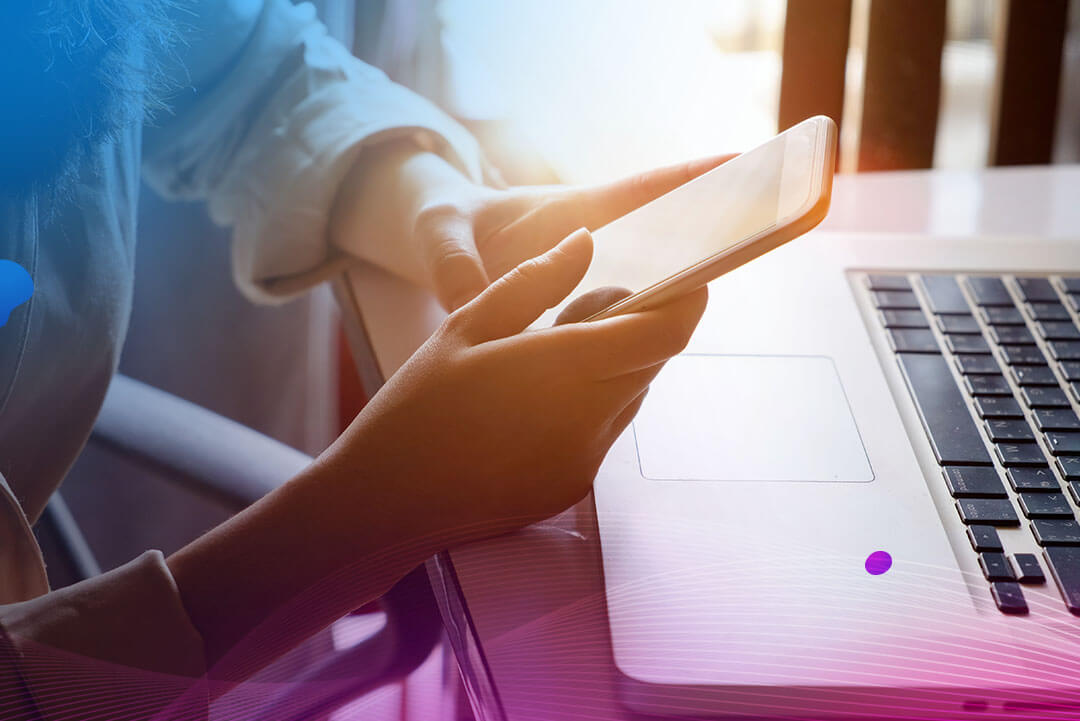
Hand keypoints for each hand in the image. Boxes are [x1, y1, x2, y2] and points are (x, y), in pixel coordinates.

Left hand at [330, 147, 731, 310]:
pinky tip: (657, 347)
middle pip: (675, 231)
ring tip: (724, 300)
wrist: (441, 242)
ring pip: (658, 277)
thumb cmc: (444, 224)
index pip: (647, 189)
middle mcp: (600, 237)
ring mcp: (599, 270)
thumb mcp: (437, 236)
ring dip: (689, 286)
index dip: (699, 177)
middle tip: (780, 220)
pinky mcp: (589, 300)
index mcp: (575, 211)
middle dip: (724, 226)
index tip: (754, 163)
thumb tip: (469, 300)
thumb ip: (452, 264)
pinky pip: (629, 312)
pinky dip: (649, 324)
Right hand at [334, 228, 707, 540]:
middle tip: (594, 304)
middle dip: (643, 326)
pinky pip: (606, 432)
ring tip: (558, 349)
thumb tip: (585, 243)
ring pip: (631, 396)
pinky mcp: (573, 487)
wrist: (385, 504)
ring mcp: (583, 461)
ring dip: (619, 365)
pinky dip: (595, 404)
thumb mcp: (464, 327)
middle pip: (651, 361)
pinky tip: (540, 400)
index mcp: (560, 371)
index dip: (688, 301)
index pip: (662, 333)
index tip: (690, 276)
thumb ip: (535, 282)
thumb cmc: (415, 408)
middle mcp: (587, 421)